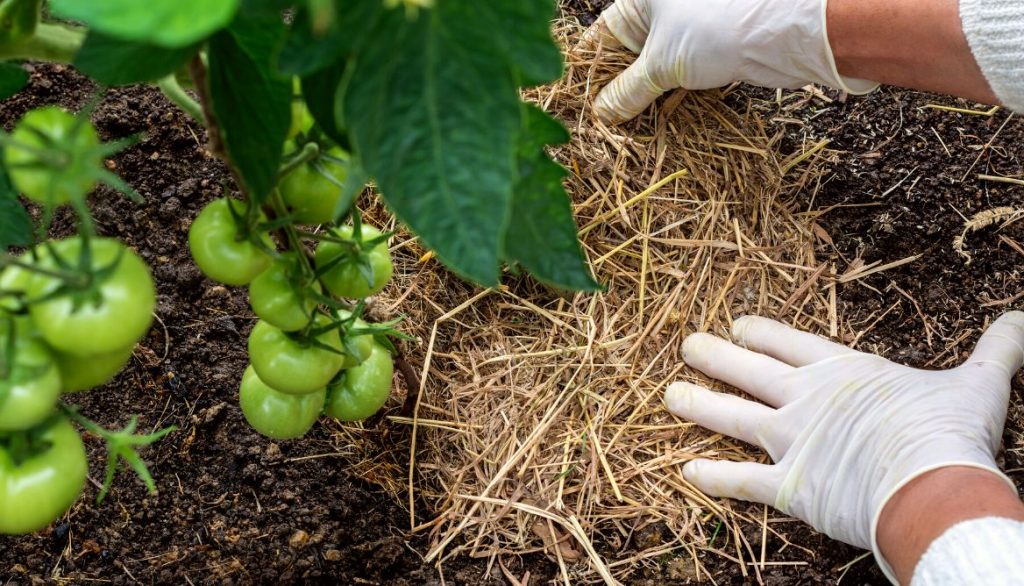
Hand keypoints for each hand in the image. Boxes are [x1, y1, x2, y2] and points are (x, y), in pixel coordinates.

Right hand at [591, 0, 876, 123]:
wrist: (783, 30)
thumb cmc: (715, 27)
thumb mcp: (660, 64)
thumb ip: (627, 91)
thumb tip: (602, 112)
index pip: (599, 36)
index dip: (588, 71)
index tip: (578, 103)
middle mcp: (661, 7)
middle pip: (626, 54)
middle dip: (616, 89)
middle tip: (603, 123)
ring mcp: (687, 27)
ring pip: (653, 67)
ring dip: (643, 97)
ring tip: (628, 128)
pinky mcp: (710, 48)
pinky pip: (679, 74)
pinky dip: (669, 96)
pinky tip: (660, 119)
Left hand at [665, 312, 1023, 581]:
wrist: (934, 485)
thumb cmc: (950, 432)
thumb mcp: (978, 382)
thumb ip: (997, 349)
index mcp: (842, 370)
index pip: (789, 342)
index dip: (761, 332)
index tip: (738, 323)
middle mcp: (805, 400)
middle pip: (749, 371)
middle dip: (716, 357)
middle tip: (688, 345)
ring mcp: (791, 440)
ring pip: (731, 417)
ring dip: (698, 405)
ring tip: (669, 395)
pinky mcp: (788, 485)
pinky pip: (740, 480)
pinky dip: (712, 477)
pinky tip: (685, 472)